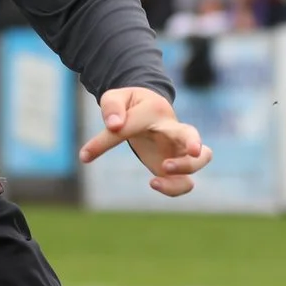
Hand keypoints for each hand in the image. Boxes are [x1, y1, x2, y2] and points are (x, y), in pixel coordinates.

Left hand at [78, 85, 210, 197]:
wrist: (150, 109)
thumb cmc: (130, 104)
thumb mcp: (115, 97)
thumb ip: (111, 107)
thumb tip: (114, 125)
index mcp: (153, 110)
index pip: (128, 126)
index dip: (104, 142)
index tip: (85, 155)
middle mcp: (172, 128)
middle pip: (191, 135)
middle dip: (190, 144)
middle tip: (178, 158)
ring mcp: (178, 148)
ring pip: (201, 160)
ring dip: (185, 170)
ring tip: (158, 175)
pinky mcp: (177, 166)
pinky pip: (186, 182)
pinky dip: (175, 188)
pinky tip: (154, 184)